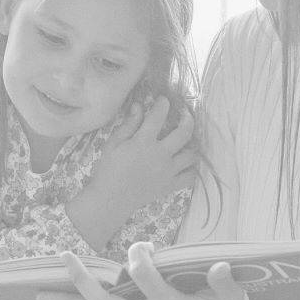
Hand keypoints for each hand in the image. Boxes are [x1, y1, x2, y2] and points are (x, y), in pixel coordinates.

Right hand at [67, 97, 195, 250]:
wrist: (111, 199)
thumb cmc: (109, 169)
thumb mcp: (113, 143)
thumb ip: (129, 124)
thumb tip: (140, 105)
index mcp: (143, 142)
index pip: (159, 116)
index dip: (163, 104)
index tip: (163, 100)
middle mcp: (160, 155)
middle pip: (184, 132)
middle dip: (187, 118)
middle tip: (183, 114)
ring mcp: (168, 171)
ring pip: (191, 154)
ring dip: (191, 144)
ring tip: (185, 140)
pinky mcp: (171, 186)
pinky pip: (190, 176)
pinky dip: (191, 169)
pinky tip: (184, 163)